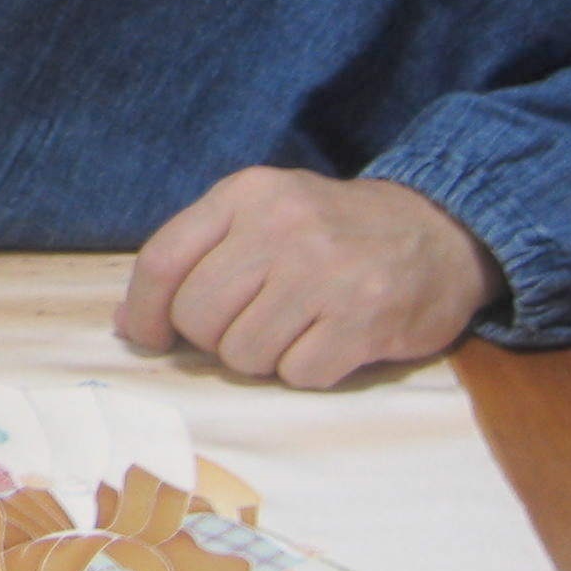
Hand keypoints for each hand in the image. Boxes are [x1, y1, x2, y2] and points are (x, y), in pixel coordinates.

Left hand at [116, 168, 502, 387]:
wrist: (439, 231)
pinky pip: (297, 375)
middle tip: (246, 324)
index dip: (144, 311)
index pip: (162, 261)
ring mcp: (326, 274)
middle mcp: (283, 227)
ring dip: (261, 356)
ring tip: (294, 327)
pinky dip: (305, 370)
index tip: (147, 335)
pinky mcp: (365, 321)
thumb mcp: (261, 212)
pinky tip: (328, 340)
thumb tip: (131, 324)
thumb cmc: (330, 230)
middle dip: (210, 337)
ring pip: (242, 354)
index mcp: (246, 195)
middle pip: (197, 317)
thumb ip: (196, 255)